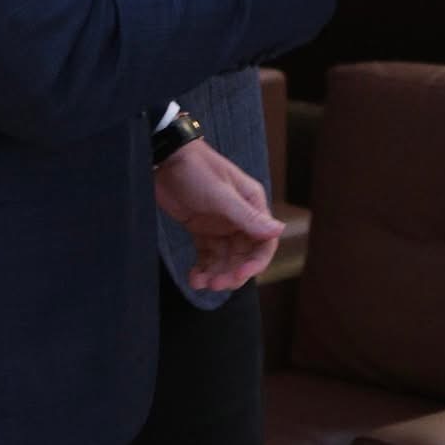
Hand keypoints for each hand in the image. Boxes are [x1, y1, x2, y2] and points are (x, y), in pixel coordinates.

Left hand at [151, 139, 283, 291]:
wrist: (165, 160)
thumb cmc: (197, 170)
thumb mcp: (222, 196)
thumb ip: (248, 216)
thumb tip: (279, 230)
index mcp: (251, 205)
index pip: (264, 242)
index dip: (256, 263)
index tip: (239, 275)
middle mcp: (240, 217)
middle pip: (244, 256)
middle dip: (232, 272)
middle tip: (215, 284)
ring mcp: (221, 225)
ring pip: (225, 259)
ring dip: (216, 274)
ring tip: (201, 283)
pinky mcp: (202, 230)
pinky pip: (207, 256)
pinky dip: (202, 269)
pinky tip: (193, 277)